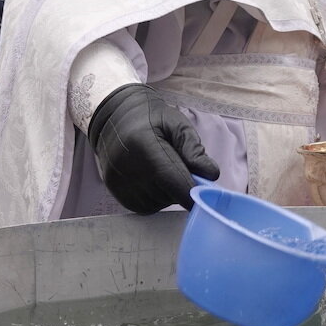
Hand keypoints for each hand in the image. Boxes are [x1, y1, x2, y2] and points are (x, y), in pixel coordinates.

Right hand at [88, 84, 220, 213]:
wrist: (115, 119)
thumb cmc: (151, 119)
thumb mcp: (176, 123)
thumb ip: (194, 148)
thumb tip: (211, 174)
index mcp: (147, 148)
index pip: (178, 184)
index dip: (195, 192)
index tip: (206, 191)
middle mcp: (130, 170)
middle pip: (171, 195)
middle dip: (182, 187)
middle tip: (179, 167)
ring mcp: (120, 184)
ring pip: (159, 203)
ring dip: (168, 193)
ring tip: (161, 170)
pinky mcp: (117, 194)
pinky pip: (146, 207)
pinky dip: (154, 197)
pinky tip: (151, 179)